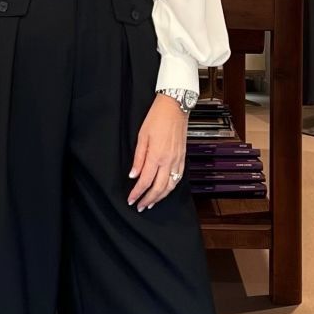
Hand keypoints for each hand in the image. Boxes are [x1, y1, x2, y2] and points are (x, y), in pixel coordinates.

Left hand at [127, 94, 187, 210]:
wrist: (175, 107)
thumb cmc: (157, 118)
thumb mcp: (142, 136)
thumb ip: (138, 158)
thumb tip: (133, 174)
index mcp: (156, 156)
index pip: (145, 181)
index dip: (137, 193)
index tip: (131, 199)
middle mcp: (168, 161)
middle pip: (158, 188)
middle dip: (148, 199)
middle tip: (140, 206)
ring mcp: (177, 160)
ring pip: (170, 186)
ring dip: (160, 197)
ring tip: (151, 202)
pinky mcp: (182, 157)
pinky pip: (178, 178)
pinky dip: (171, 187)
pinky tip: (165, 190)